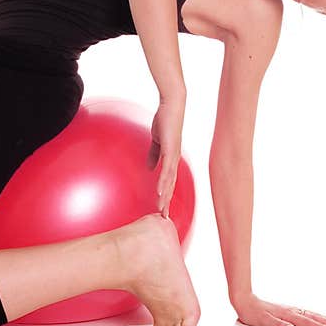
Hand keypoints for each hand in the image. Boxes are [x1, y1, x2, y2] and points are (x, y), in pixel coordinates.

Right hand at [147, 97, 184, 218]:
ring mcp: (174, 157)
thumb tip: (150, 167)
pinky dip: (164, 182)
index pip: (168, 181)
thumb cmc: (165, 120)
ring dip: (165, 197)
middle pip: (171, 186)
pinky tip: (161, 192)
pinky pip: (167, 170)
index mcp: (171, 159)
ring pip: (169, 182)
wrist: (172, 107)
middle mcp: (174, 161)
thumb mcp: (157, 140)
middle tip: (164, 218)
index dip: (166, 196)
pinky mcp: (171, 151)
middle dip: (167, 202)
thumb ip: (153, 154)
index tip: (162, 209)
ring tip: (162, 210)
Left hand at [233, 293, 325, 325]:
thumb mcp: (264, 321)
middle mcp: (290, 311)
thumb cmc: (253, 312)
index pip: (307, 322)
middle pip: (313, 316)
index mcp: (288, 315)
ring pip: (310, 313)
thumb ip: (279, 325)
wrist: (244, 300)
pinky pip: (304, 312)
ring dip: (323, 317)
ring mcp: (289, 309)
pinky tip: (314, 316)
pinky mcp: (285, 310)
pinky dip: (313, 315)